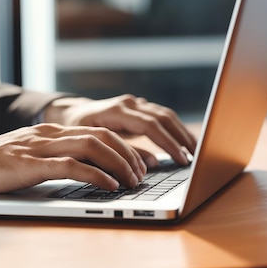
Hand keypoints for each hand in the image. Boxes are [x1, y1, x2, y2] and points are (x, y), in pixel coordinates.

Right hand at [0, 124, 146, 192]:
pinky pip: (72, 166)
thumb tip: (82, 172)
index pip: (96, 131)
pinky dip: (96, 175)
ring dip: (118, 164)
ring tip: (132, 181)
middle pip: (101, 135)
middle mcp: (50, 134)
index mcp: (50, 131)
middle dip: (128, 153)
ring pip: (92, 147)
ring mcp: (41, 147)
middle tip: (142, 173)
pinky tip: (110, 186)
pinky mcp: (32, 164)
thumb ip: (52, 158)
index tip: (136, 163)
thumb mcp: (28, 155)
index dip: (122, 146)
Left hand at [43, 95, 196, 166]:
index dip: (168, 143)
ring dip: (182, 132)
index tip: (182, 158)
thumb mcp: (94, 144)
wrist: (70, 114)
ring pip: (166, 115)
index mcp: (116, 111)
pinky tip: (185, 142)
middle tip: (197, 156)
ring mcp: (134, 103)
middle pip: (163, 117)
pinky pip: (162, 117)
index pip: (150, 125)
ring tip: (196, 150)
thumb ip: (122, 153)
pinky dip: (175, 129)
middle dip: (182, 137)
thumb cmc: (78, 131)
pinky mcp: (138, 108)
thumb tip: (152, 164)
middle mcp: (128, 103)